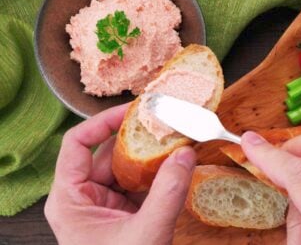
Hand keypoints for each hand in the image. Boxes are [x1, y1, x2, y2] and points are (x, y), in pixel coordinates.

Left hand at [44, 104, 195, 244]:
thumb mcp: (146, 233)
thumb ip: (168, 192)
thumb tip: (186, 154)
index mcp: (70, 199)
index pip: (77, 144)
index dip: (102, 122)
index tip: (132, 111)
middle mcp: (83, 198)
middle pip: (106, 154)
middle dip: (137, 139)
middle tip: (164, 123)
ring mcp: (103, 206)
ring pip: (125, 169)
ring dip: (150, 157)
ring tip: (174, 141)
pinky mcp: (121, 214)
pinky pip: (137, 185)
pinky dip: (156, 175)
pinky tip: (174, 167)